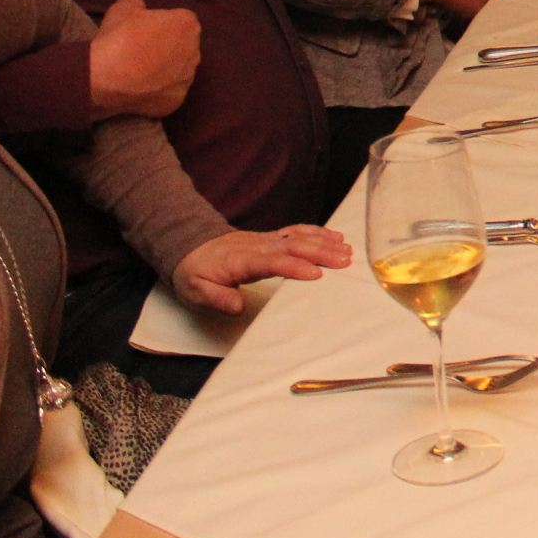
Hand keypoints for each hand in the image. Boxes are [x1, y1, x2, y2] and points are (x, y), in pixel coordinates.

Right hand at [87, 0, 200, 117]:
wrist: (104, 78)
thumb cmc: (117, 38)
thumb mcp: (124, 6)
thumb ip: (140, 5)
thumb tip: (142, 11)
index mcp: (188, 25)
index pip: (180, 20)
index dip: (162, 25)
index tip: (144, 31)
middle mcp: (195, 51)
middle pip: (183, 45)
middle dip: (168, 46)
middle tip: (142, 51)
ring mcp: (188, 78)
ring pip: (180, 69)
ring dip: (166, 69)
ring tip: (140, 71)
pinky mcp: (178, 100)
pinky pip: (170, 91)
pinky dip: (159, 90)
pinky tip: (140, 88)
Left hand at [171, 224, 350, 314]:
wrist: (190, 247)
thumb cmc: (196, 272)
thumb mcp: (195, 290)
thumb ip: (216, 297)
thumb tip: (238, 306)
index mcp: (241, 260)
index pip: (272, 262)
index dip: (294, 267)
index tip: (316, 274)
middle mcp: (258, 246)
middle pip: (293, 245)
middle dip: (321, 252)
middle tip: (345, 261)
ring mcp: (267, 240)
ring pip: (299, 237)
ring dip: (324, 242)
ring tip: (347, 250)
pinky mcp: (272, 238)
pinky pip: (297, 231)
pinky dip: (318, 232)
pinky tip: (335, 236)